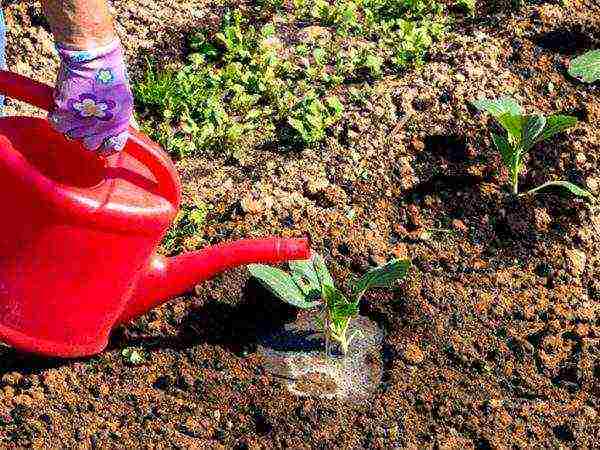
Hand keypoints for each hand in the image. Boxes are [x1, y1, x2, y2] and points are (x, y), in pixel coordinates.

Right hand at [49, 40, 132, 154]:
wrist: (95, 59)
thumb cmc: (111, 76)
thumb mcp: (125, 101)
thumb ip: (123, 119)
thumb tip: (129, 131)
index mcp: (119, 125)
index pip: (112, 149)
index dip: (106, 146)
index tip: (100, 138)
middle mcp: (102, 128)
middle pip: (89, 145)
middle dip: (86, 134)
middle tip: (84, 120)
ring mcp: (83, 122)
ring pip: (72, 136)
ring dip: (71, 125)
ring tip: (74, 110)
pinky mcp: (65, 112)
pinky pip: (57, 124)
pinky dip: (57, 117)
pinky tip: (63, 107)